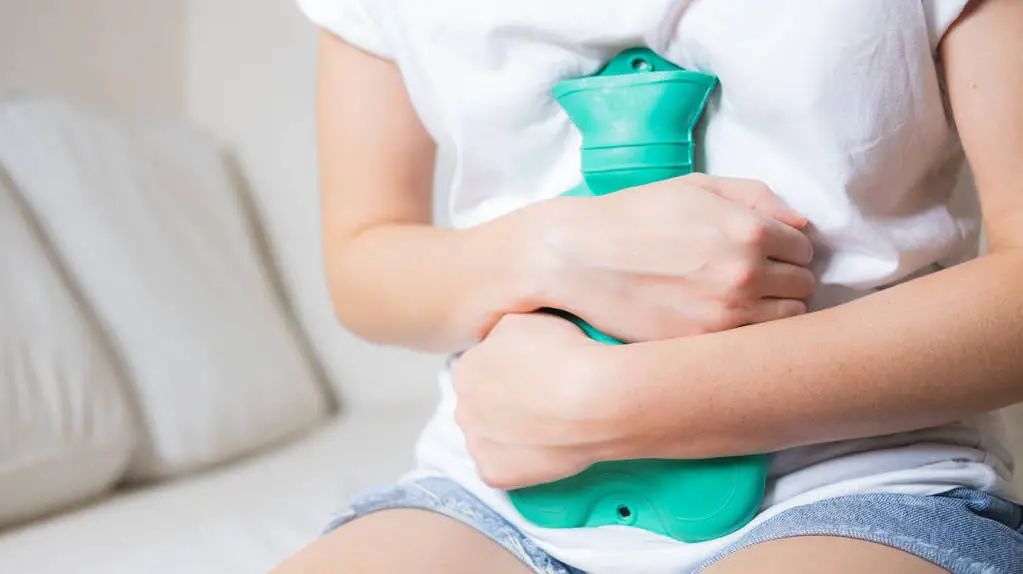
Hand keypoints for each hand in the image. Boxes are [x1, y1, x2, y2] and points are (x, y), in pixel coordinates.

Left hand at [452, 313, 623, 488]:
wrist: (596, 400)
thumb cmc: (567, 354)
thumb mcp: (525, 319)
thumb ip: (502, 334)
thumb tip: (503, 343)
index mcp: (465, 370)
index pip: (480, 370)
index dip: (508, 371)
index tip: (533, 375)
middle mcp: (463, 408)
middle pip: (481, 406)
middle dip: (505, 404)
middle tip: (542, 401)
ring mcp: (477, 444)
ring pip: (491, 438)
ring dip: (510, 434)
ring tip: (549, 427)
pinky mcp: (494, 474)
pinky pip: (503, 468)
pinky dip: (521, 462)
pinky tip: (546, 449)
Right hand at [512, 173, 814, 341]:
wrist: (578, 258)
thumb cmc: (634, 216)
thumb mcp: (695, 188)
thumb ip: (756, 197)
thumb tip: (801, 225)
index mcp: (749, 230)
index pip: (805, 248)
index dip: (787, 248)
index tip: (767, 252)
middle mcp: (745, 275)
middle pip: (803, 287)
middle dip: (785, 279)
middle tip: (754, 278)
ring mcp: (726, 316)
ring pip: (788, 322)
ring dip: (773, 311)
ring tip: (741, 302)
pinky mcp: (703, 345)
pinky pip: (754, 346)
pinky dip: (748, 335)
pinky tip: (723, 322)